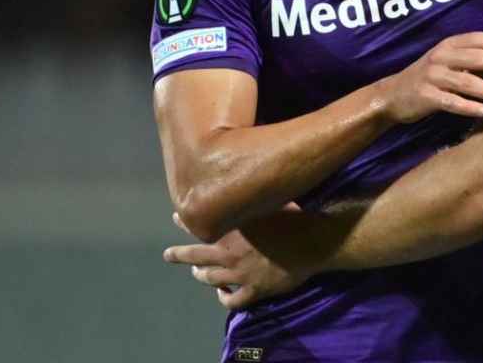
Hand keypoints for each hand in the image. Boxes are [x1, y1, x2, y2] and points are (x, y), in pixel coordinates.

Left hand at [164, 209, 307, 309]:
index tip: (178, 216)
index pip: (201, 226)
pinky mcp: (254, 291)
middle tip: (168, 255)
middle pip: (195, 256)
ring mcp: (240, 275)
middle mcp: (230, 253)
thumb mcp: (270, 200)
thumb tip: (248, 181)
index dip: (186, 222)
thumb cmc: (295, 216)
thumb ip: (253, 197)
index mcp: (233, 230)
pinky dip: (223, 299)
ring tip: (197, 273)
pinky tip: (222, 295)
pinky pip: (232, 301)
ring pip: (210, 279)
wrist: (314, 241)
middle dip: (179, 255)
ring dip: (201, 275)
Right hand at [377, 32, 482, 122]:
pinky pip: (453, 102)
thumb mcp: (445, 61)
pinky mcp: (426, 97)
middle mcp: (440, 57)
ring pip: (468, 82)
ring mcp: (432, 77)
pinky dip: (471, 107)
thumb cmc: (428, 77)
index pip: (476, 38)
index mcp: (447, 45)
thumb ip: (468, 59)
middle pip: (476, 58)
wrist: (392, 95)